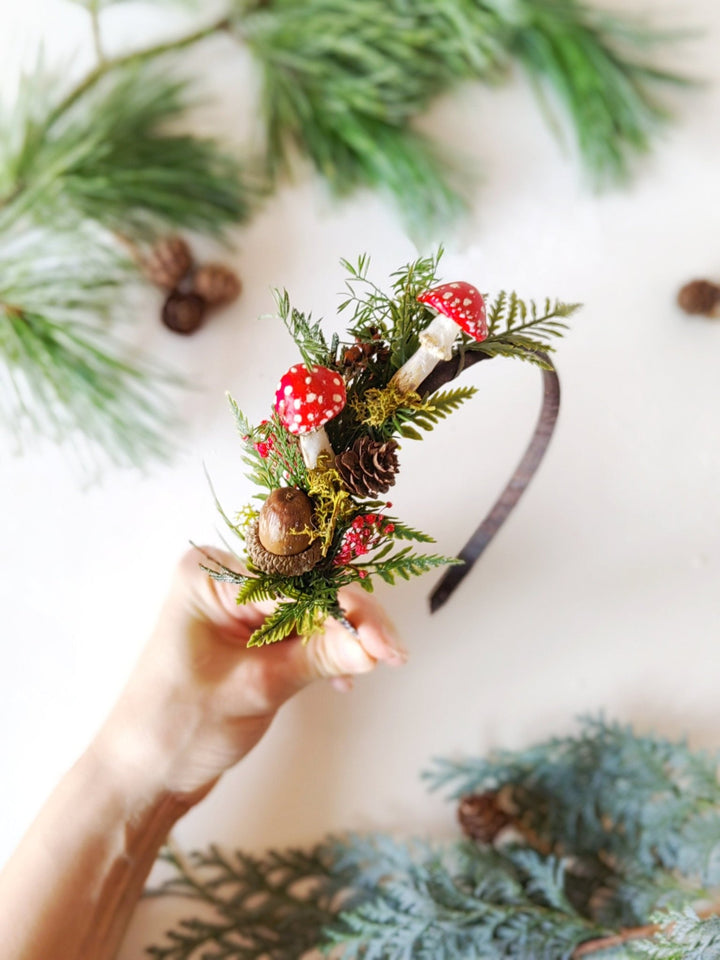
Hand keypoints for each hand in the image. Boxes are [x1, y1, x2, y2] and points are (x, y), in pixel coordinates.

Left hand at [93, 547, 407, 802]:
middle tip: (391, 653)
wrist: (142, 778)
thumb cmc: (178, 728)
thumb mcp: (255, 689)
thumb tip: (375, 645)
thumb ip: (318, 658)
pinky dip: (325, 651)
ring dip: (343, 637)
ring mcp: (238, 608)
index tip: (384, 642)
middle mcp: (224, 581)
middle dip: (351, 621)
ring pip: (309, 610)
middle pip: (307, 588)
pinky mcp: (250, 636)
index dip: (346, 609)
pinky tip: (347, 676)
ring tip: (378, 664)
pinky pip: (299, 631)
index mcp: (210, 575)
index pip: (296, 580)